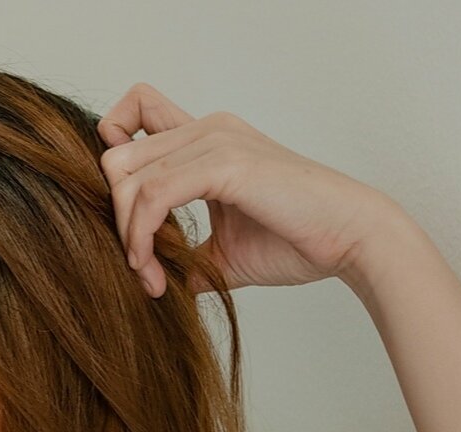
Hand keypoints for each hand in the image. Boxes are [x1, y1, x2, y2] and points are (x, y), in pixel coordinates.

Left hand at [97, 83, 398, 296]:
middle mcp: (206, 129)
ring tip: (149, 277)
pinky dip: (142, 238)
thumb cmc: (296, 240)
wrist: (349, 239)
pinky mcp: (226, 164)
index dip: (111, 160)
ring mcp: (216, 141)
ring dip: (127, 237)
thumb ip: (184, 258)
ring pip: (128, 179)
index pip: (132, 117)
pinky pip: (153, 196)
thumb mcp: (222, 254)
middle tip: (140, 268)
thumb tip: (158, 285)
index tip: (127, 221)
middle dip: (115, 220)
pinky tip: (155, 273)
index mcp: (205, 140)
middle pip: (116, 158)